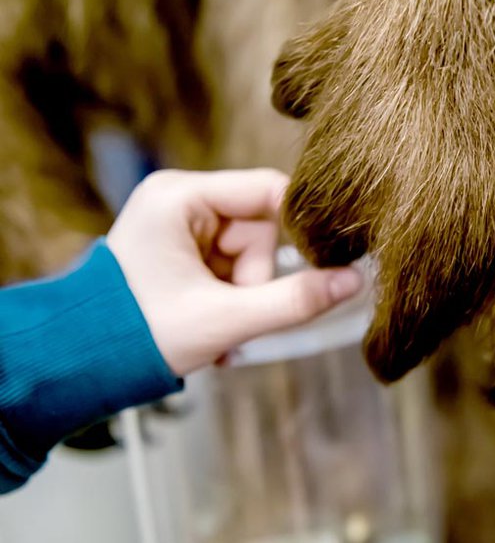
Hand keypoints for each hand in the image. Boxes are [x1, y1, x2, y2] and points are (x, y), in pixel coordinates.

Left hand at [107, 168, 361, 375]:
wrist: (80, 365)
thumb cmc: (138, 336)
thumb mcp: (225, 319)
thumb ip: (294, 300)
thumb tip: (354, 282)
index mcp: (180, 197)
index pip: (269, 190)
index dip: (299, 228)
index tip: (315, 267)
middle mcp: (180, 200)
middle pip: (261, 227)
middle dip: (255, 277)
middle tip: (231, 312)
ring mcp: (181, 225)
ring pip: (251, 251)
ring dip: (244, 292)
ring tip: (217, 325)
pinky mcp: (182, 249)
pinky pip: (232, 264)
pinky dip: (231, 296)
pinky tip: (212, 321)